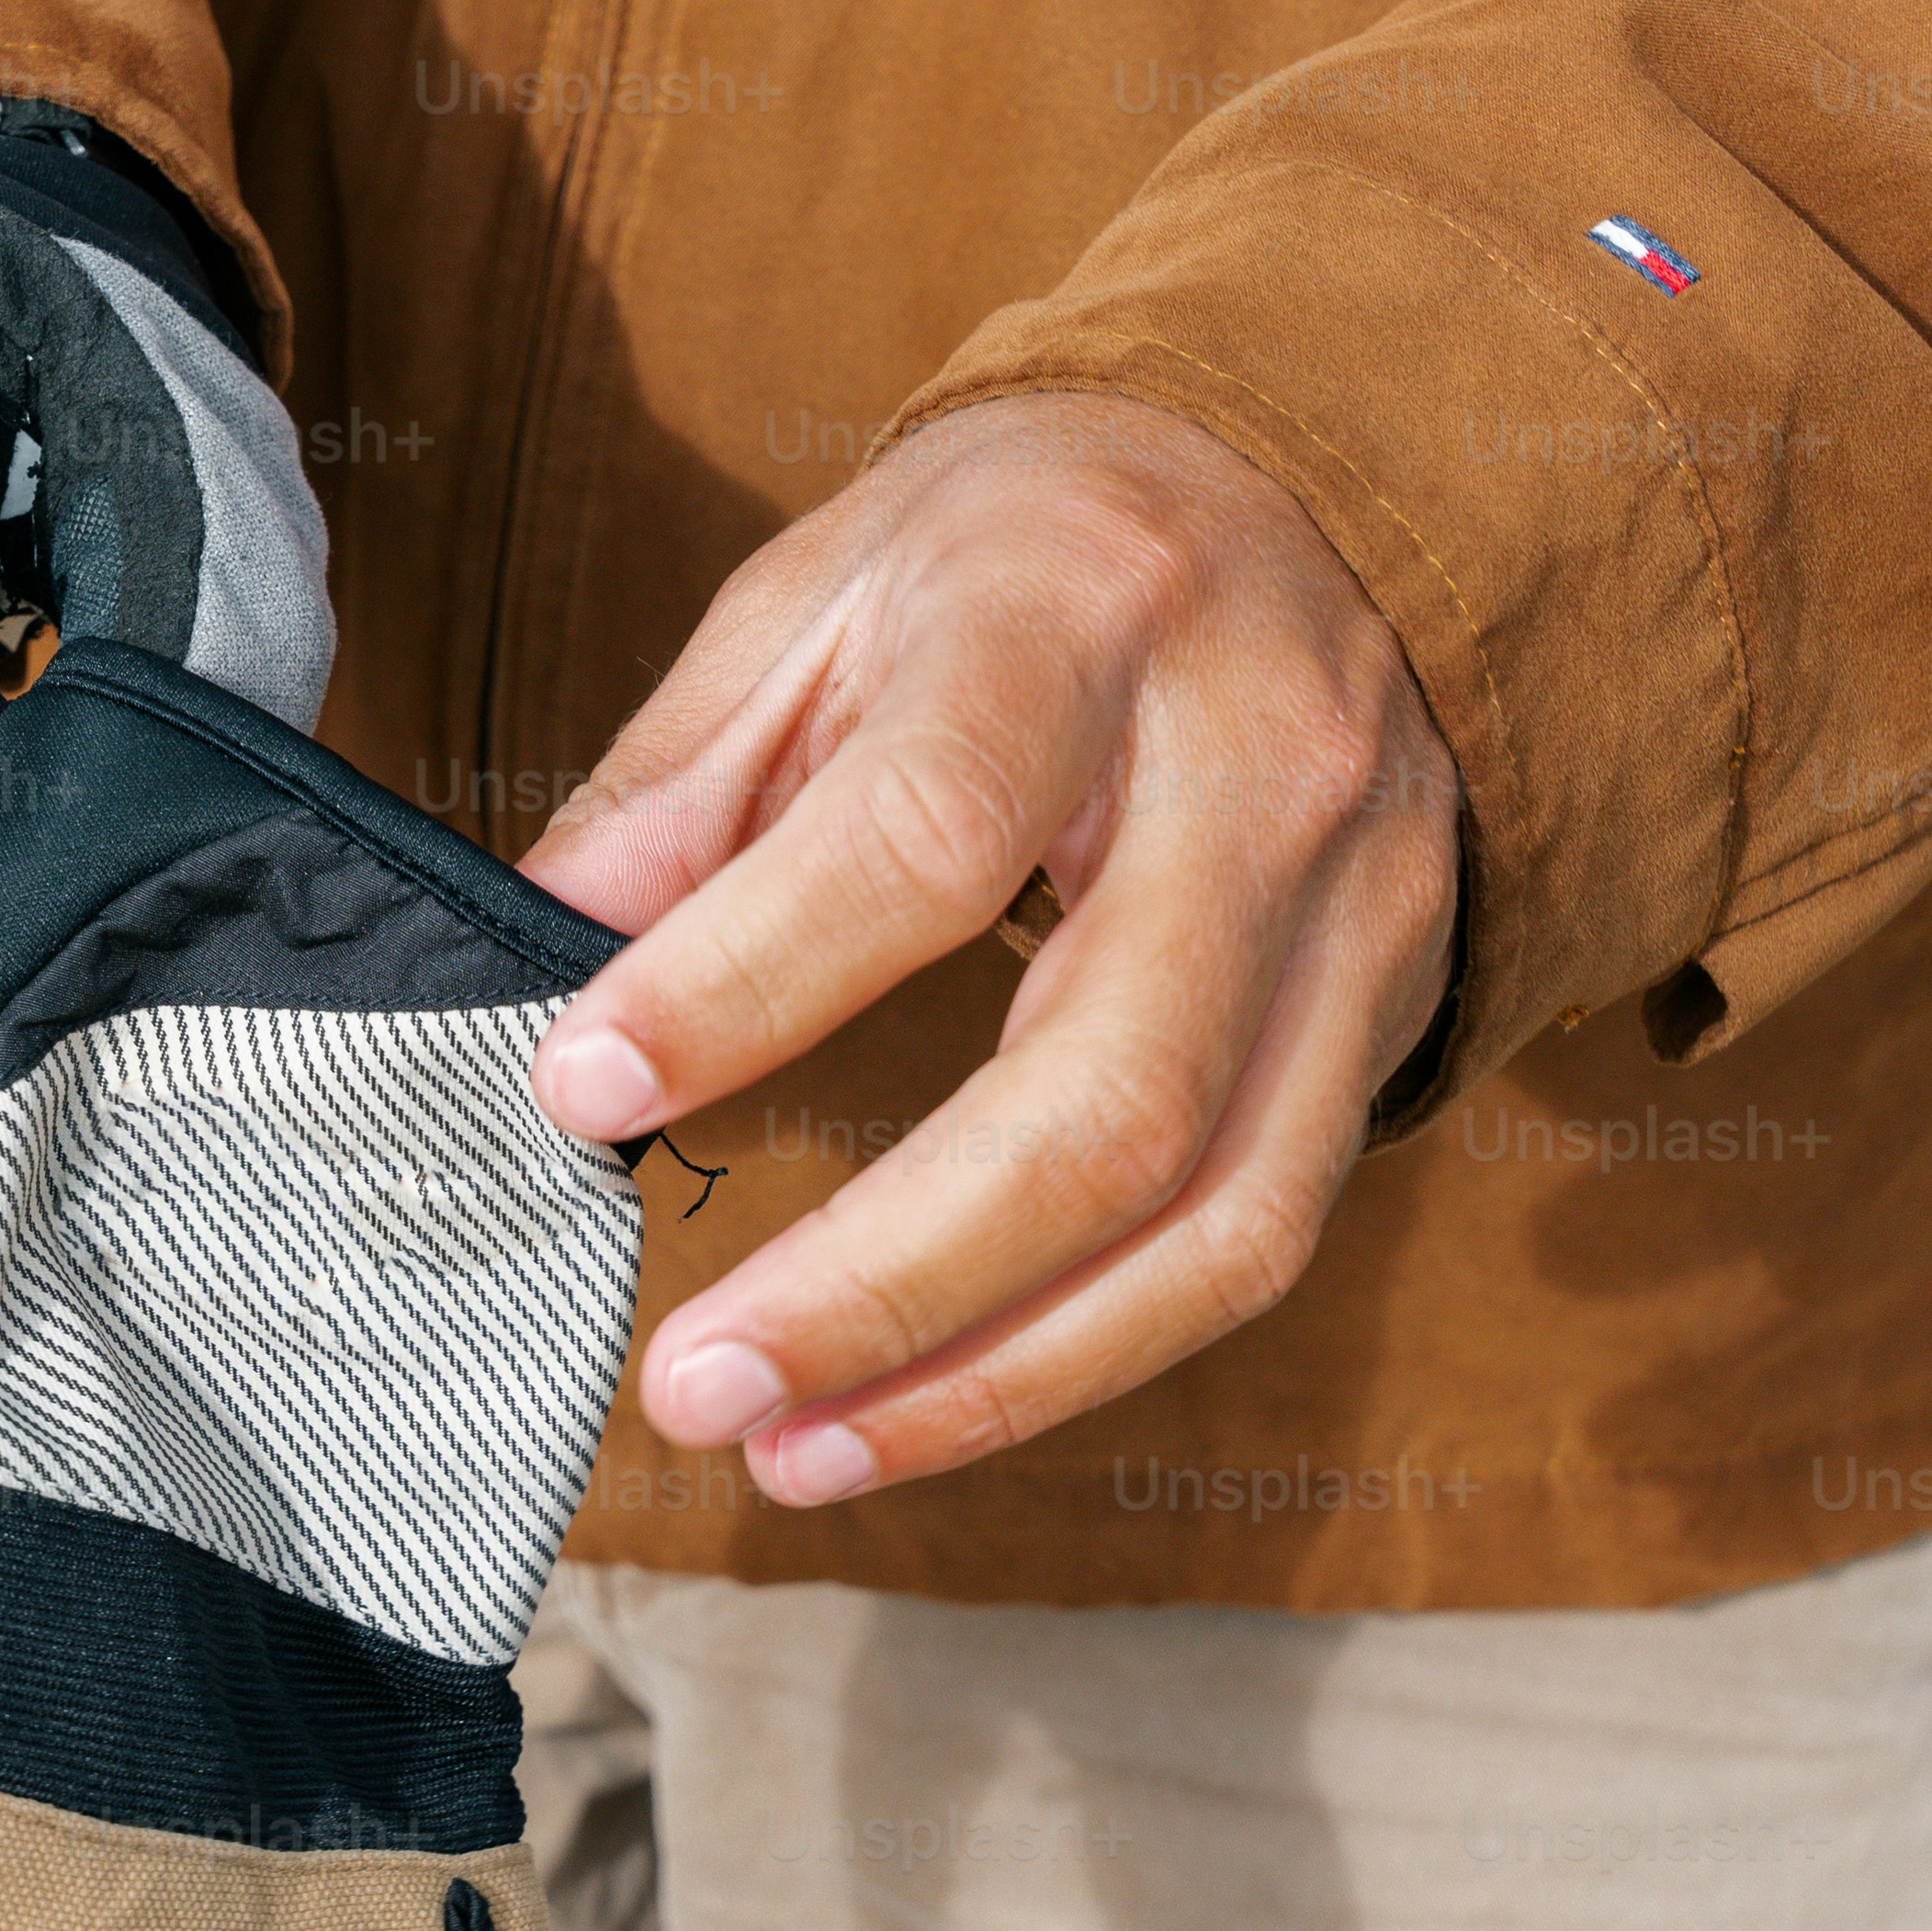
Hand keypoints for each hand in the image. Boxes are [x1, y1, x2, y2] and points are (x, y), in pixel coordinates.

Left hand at [518, 392, 1461, 1504]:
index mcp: (1079, 609)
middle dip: (884, 1274)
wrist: (1313, 483)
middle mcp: (1258, 767)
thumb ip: (682, 782)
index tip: (578, 1091)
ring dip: (987, 1372)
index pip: (924, 832)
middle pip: (1104, 1089)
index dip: (747, 981)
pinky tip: (924, 1405)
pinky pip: (1260, 1237)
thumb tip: (531, 963)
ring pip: (1210, 1214)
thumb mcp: (825, 585)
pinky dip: (1082, 1354)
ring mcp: (1359, 906)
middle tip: (694, 1378)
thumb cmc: (1029, 547)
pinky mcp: (1400, 1013)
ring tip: (791, 1447)